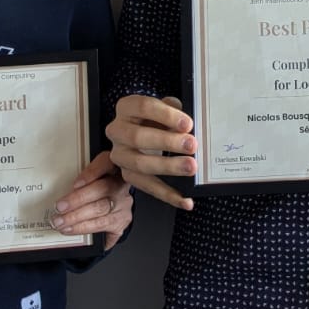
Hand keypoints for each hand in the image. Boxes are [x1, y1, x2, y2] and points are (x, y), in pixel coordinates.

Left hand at [51, 150, 133, 248]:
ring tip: (61, 222)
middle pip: (102, 189)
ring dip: (77, 218)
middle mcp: (120, 186)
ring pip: (101, 210)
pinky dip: (86, 229)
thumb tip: (56, 187)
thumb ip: (80, 179)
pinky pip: (103, 227)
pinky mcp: (122, 221)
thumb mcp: (92, 179)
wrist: (114, 205)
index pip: (106, 163)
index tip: (75, 183)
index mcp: (113, 169)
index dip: (92, 172)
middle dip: (78, 200)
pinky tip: (73, 230)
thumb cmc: (98, 190)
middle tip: (59, 208)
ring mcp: (123, 204)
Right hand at [107, 94, 195, 210]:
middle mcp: (117, 131)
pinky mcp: (127, 175)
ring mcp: (119, 155)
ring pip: (140, 164)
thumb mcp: (164, 108)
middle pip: (138, 137)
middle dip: (167, 142)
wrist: (142, 131)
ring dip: (168, 167)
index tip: (188, 124)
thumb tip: (188, 124)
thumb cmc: (156, 118)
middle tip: (191, 145)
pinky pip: (147, 187)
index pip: (143, 107)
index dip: (166, 115)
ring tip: (191, 167)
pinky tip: (186, 200)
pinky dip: (168, 195)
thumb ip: (174, 110)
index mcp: (126, 108)